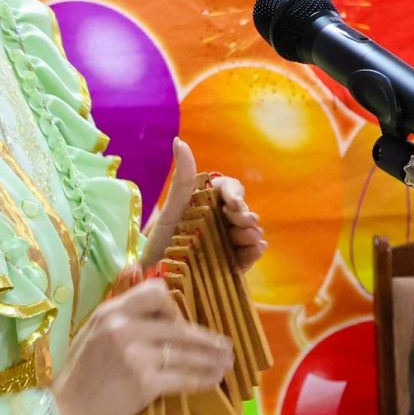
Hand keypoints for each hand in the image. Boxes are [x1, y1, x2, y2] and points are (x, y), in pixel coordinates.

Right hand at [54, 279, 232, 414]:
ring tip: (225, 363)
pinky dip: (201, 380)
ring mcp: (136, 355)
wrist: (64, 413)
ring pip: (186, 353)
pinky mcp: (145, 383)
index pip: (155, 292)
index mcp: (110, 311)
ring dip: (211, 359)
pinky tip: (213, 381)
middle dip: (206, 338)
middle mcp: (124, 327)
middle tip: (224, 346)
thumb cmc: (78, 377)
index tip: (182, 323)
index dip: (175, 307)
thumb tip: (153, 303)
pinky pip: (183, 378)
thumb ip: (120, 318)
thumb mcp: (92, 334)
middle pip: (178, 326)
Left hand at [139, 139, 267, 273]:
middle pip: (244, 211)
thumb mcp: (172, 209)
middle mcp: (222, 220)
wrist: (156, 273)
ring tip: (244, 237)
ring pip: (250, 232)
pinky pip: (249, 255)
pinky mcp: (232, 264)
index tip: (232, 203)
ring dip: (251, 232)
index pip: (229, 189)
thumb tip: (179, 141)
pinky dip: (255, 251)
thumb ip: (182, 178)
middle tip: (238, 222)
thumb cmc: (162, 239)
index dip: (234, 193)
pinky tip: (257, 248)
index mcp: (209, 202)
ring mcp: (229, 242)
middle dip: (245, 215)